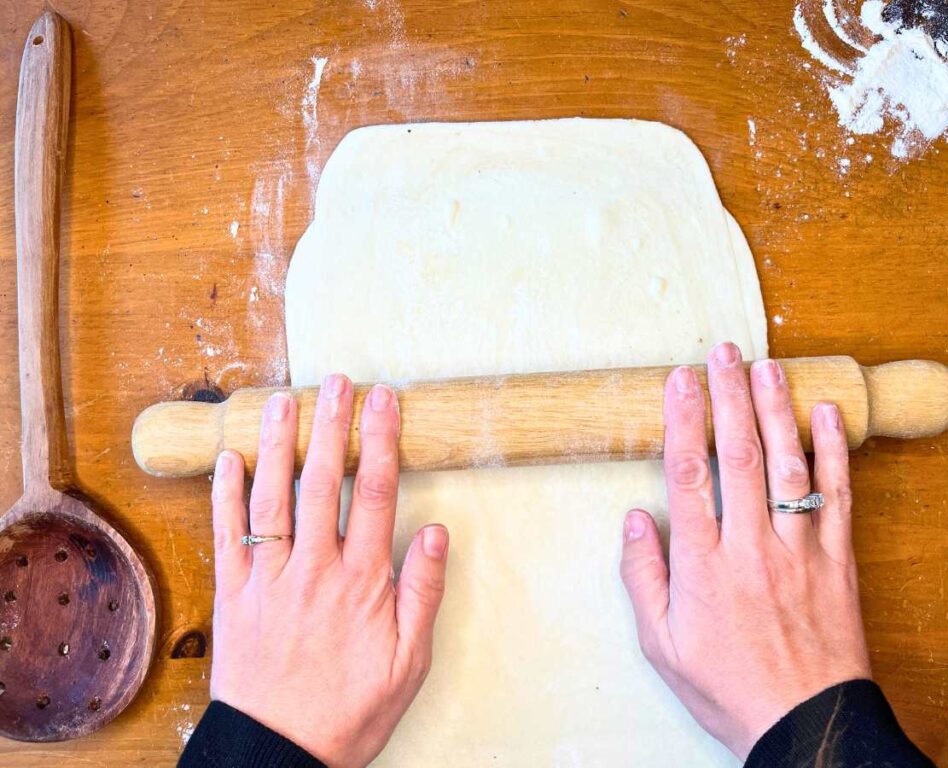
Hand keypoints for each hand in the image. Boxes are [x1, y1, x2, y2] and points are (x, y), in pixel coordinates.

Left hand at [209, 376, 448, 767]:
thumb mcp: (409, 661)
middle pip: (324, 482)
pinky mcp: (234, 596)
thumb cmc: (350, 710)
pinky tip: (229, 458)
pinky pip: (227, 536)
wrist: (279, 754)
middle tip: (336, 381)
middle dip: (331, 425)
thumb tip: (434, 530)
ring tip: (283, 400)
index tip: (384, 399)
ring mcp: (269, 579)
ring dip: (279, 445)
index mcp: (362, 581)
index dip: (381, 440)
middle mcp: (314, 569)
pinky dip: (225, 494)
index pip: (376, 493)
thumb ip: (422, 592)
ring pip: (273, 498)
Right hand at [620, 342, 870, 757]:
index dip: (684, 420)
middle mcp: (750, 546)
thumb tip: (635, 518)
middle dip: (729, 396)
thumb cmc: (728, 687)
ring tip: (768, 365)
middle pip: (739, 455)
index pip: (690, 474)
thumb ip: (644, 578)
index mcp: (703, 564)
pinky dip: (835, 451)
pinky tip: (828, 414)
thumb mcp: (662, 646)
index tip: (680, 379)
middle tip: (723, 351)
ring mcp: (798, 549)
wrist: (805, 724)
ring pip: (788, 464)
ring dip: (777, 409)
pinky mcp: (836, 560)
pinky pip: (837, 496)